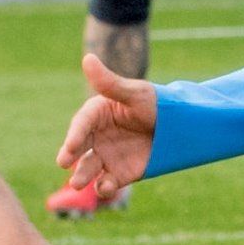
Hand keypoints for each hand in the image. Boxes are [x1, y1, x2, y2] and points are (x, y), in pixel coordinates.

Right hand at [54, 51, 159, 200]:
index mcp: (98, 113)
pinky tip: (106, 186)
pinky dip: (104, 186)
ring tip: (77, 183)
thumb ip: (110, 82)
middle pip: (79, 147)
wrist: (180, 128)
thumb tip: (88, 58)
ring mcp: (106, 156)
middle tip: (63, 163)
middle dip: (70, 155)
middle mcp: (97, 136)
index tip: (71, 146)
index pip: (82, 124)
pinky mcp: (119, 173)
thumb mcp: (135, 93)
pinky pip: (107, 182)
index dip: (75, 134)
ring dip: (82, 175)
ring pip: (88, 167)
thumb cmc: (156, 103)